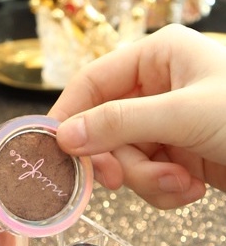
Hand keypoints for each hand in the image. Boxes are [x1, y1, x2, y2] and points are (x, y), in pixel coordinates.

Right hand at [48, 24, 225, 208]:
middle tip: (116, 181)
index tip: (52, 149)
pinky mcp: (178, 153)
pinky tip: (193, 187)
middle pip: (103, 127)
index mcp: (157, 57)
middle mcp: (157, 87)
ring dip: (147, 178)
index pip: (92, 82)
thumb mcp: (184, 114)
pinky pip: (146, 175)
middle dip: (117, 159)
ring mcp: (166, 123)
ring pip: (123, 156)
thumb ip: (118, 123)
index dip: (68, 115)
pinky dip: (165, 188)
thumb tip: (63, 137)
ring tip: (182, 183)